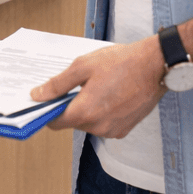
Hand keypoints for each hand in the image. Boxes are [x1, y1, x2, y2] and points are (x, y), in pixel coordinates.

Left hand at [28, 35, 167, 136]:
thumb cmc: (120, 62)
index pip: (54, 122)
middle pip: (72, 122)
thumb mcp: (83, 66)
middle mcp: (98, 127)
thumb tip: (37, 95)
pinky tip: (110, 94)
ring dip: (88, 109)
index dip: (48, 111)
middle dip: (71, 106)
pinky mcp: (124, 130)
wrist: (155, 66)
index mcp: (84, 112)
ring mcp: (112, 131)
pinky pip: (104, 125)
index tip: (48, 99)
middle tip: (80, 84)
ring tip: (99, 87)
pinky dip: (102, 113)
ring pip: (88, 124)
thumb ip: (57, 84)